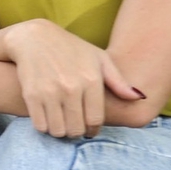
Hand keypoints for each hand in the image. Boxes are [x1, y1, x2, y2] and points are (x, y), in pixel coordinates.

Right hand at [4, 19, 142, 137]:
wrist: (33, 37)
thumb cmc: (70, 48)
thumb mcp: (98, 58)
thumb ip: (118, 81)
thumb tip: (139, 98)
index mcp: (91, 80)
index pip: (95, 120)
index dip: (93, 130)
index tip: (89, 129)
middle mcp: (71, 87)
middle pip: (76, 128)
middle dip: (76, 133)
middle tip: (74, 128)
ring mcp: (50, 91)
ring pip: (58, 130)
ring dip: (60, 132)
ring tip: (61, 125)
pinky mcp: (31, 94)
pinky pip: (40, 125)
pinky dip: (44, 127)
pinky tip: (47, 119)